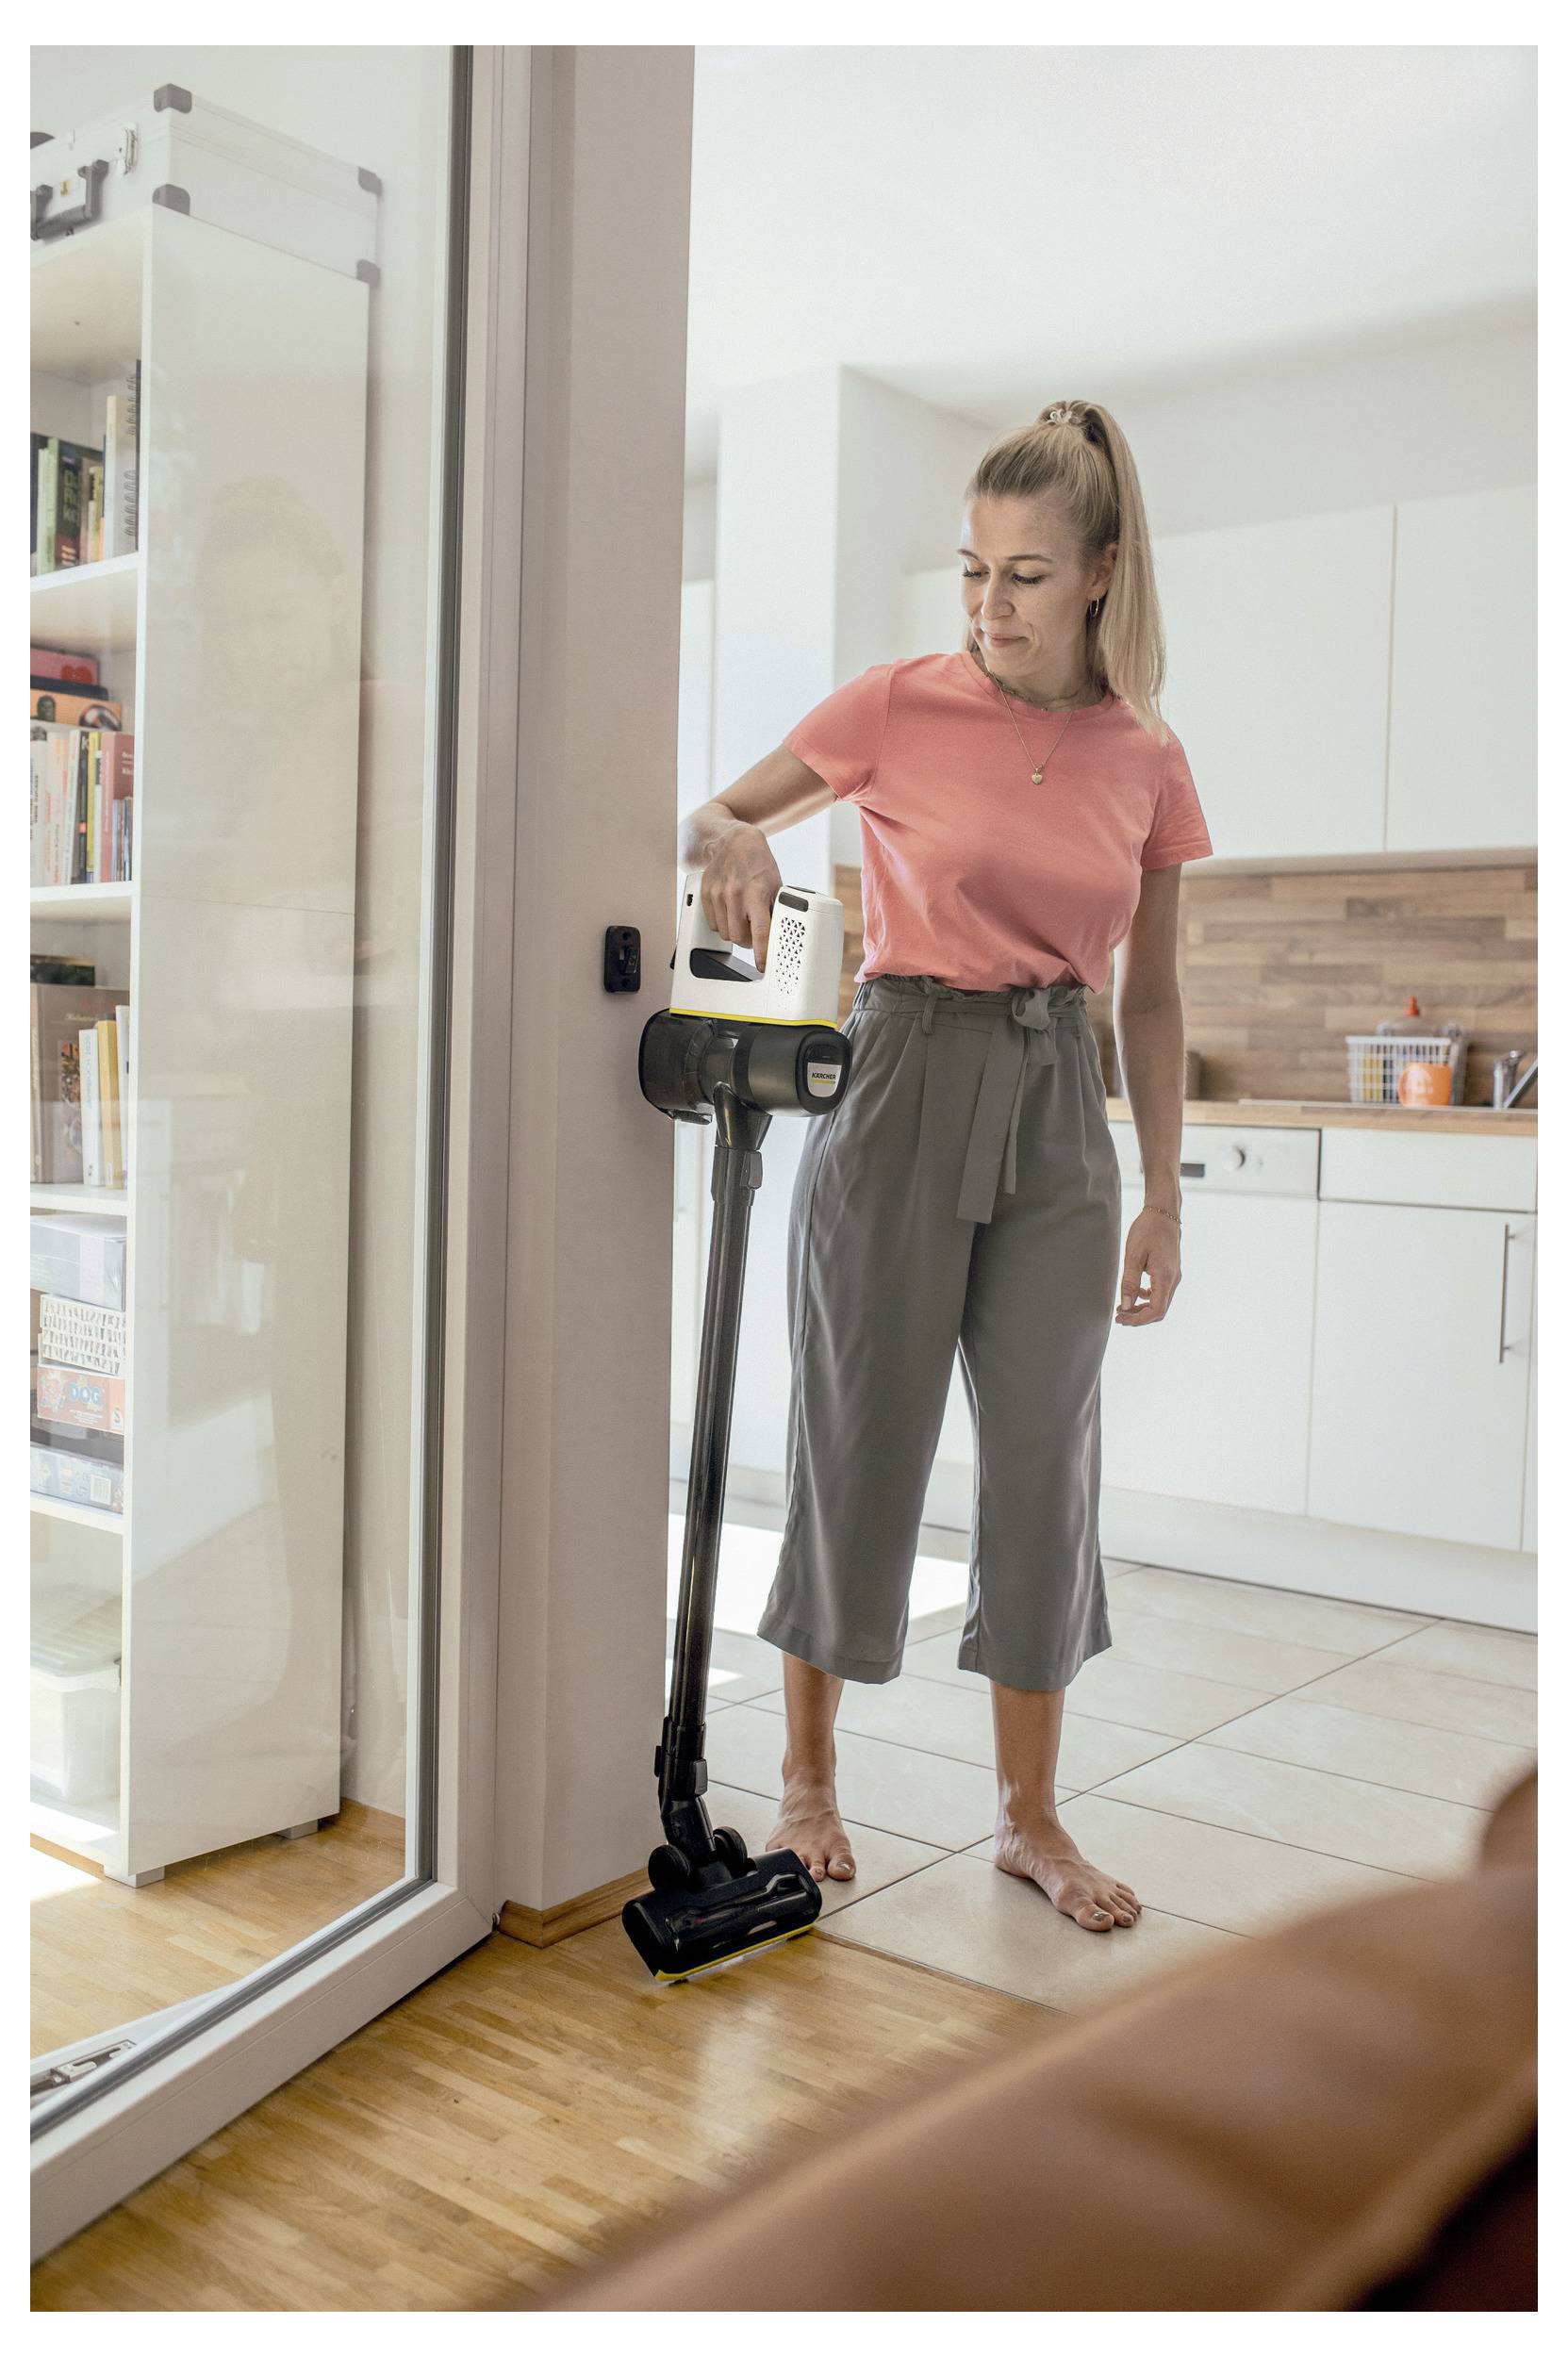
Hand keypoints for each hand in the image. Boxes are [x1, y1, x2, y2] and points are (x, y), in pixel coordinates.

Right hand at [699, 824, 782, 971]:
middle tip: (755, 933)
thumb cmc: (757, 862)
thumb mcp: (775, 884)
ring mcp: (717, 895)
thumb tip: (778, 933)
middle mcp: (734, 895)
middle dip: (749, 941)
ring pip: (725, 934)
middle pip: (739, 938)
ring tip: (743, 919)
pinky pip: (713, 924)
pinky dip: (722, 924)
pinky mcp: (706, 894)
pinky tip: (730, 913)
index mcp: (755, 894)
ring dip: (735, 933)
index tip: (764, 965)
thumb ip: (774, 909)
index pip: (760, 933)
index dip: (763, 954)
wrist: (734, 841)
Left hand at [1115, 1207, 1180, 1324]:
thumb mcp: (1133, 1256)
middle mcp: (1173, 1279)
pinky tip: (1135, 1292)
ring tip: (1124, 1307)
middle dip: (1139, 1317)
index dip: (1138, 1320)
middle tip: (1119, 1316)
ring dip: (1143, 1308)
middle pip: (1159, 1310)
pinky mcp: (1171, 1271)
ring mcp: (1174, 1276)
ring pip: (1160, 1302)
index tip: (1121, 1318)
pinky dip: (1148, 1298)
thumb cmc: (1147, 1230)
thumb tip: (1126, 1306)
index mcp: (1165, 1277)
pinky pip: (1161, 1292)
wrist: (1163, 1212)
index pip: (1156, 1311)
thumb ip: (1129, 1282)